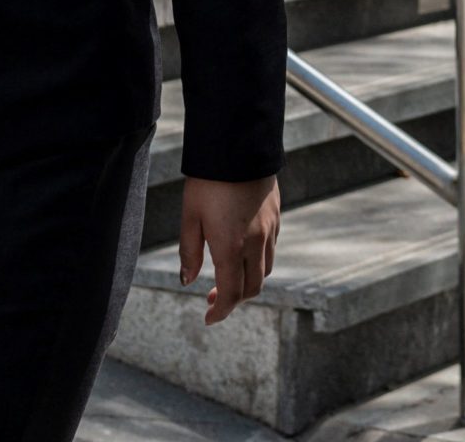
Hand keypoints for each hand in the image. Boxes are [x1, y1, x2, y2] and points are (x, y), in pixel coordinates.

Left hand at [177, 174, 278, 325]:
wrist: (239, 145)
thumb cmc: (208, 181)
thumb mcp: (190, 216)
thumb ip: (189, 252)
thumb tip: (188, 281)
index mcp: (231, 246)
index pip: (232, 293)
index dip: (221, 311)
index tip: (209, 318)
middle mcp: (255, 242)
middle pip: (253, 287)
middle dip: (235, 300)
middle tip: (213, 297)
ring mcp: (270, 228)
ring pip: (265, 269)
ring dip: (247, 281)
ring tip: (227, 275)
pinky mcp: (276, 215)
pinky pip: (271, 249)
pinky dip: (257, 261)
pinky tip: (241, 250)